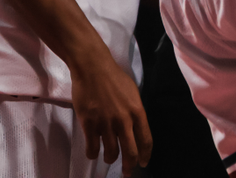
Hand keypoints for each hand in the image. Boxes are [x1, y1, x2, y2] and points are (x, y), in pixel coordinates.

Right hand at [71, 48, 151, 173]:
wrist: (93, 68)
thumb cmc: (114, 78)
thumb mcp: (133, 93)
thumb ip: (135, 112)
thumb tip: (136, 128)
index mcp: (138, 111)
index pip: (146, 140)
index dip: (145, 155)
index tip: (144, 163)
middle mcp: (124, 120)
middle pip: (130, 152)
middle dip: (129, 166)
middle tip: (127, 172)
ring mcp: (106, 123)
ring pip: (111, 153)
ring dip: (110, 159)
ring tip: (108, 158)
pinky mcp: (89, 124)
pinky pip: (92, 148)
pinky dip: (93, 154)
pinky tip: (93, 152)